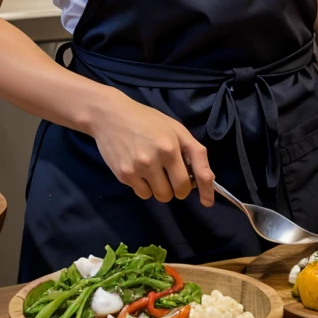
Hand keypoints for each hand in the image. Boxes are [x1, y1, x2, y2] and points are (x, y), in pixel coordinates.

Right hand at [86, 84, 214, 206]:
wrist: (110, 115)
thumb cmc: (147, 120)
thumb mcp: (175, 128)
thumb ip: (194, 151)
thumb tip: (207, 178)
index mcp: (170, 147)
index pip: (190, 179)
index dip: (203, 192)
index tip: (207, 202)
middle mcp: (154, 160)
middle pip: (176, 193)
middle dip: (178, 188)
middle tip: (172, 175)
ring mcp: (136, 169)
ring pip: (159, 196)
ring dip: (161, 188)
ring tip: (154, 169)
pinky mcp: (123, 175)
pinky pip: (142, 194)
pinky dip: (145, 187)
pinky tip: (140, 169)